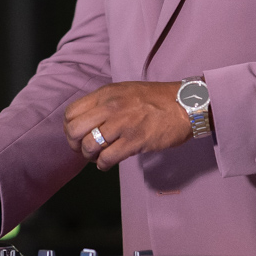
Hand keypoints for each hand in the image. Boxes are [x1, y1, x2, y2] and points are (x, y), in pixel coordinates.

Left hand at [63, 81, 194, 169]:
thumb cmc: (155, 99)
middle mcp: (110, 107)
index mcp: (106, 93)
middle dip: (76, 144)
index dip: (70, 128)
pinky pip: (107, 158)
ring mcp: (122, 124)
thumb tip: (88, 122)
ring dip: (90, 156)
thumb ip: (105, 103)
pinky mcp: (135, 141)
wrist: (185, 104)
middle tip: (85, 149)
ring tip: (98, 157)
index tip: (78, 136)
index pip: (71, 113)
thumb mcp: (125, 91)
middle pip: (75, 130)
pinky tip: (107, 163)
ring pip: (89, 145)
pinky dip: (103, 165)